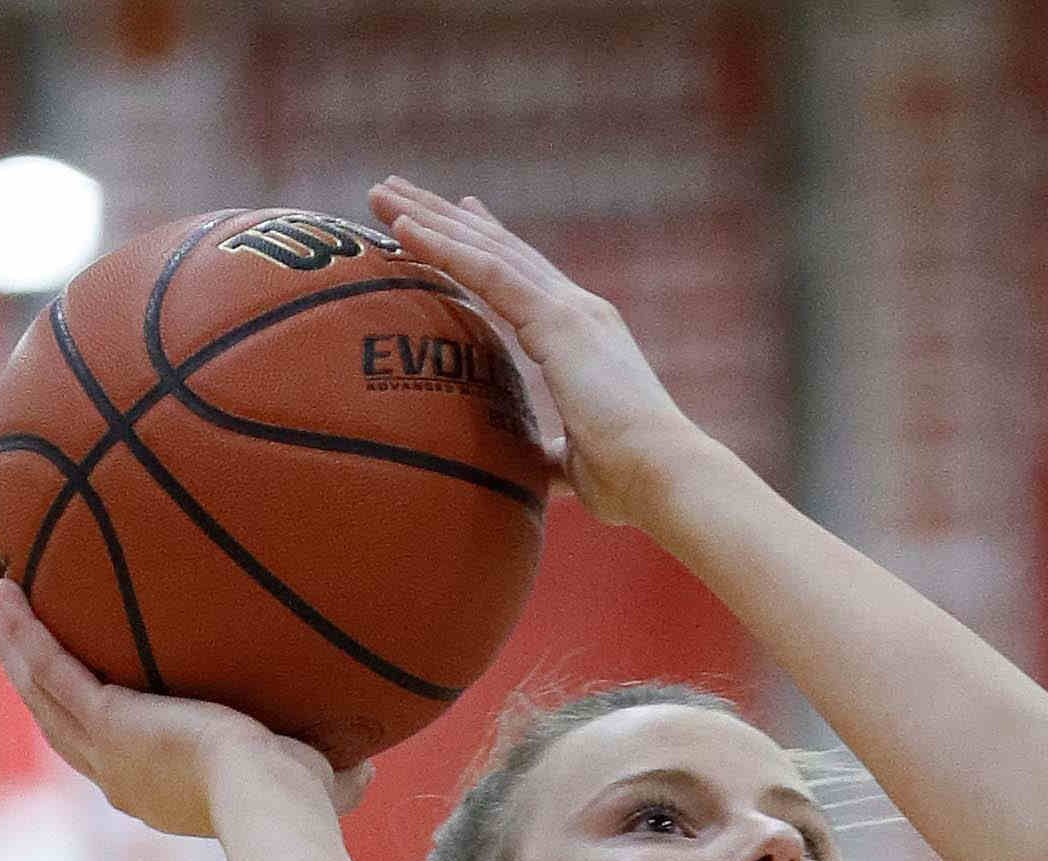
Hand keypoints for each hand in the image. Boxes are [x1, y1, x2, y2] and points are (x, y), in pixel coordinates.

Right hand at [0, 584, 362, 827]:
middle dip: (32, 677)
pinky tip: (5, 593)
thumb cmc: (302, 809)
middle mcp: (122, 778)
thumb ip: (335, 773)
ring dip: (14, 647)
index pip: (113, 753)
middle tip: (9, 634)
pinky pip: (52, 668)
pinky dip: (27, 633)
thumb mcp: (317, 786)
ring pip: (43, 692)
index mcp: (159, 792)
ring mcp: (108, 753)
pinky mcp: (106, 722)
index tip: (80, 691)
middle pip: (58, 720)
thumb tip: (370, 767)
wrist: (274, 807)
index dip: (90, 721)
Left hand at [370, 182, 695, 526]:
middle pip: (499, 247)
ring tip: (381, 192)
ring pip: (485, 247)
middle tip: (398, 190)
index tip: (459, 215)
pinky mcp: (558, 320)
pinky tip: (401, 228)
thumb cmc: (630, 482)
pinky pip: (486, 271)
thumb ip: (552, 455)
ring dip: (429, 217)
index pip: (527, 277)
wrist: (666, 477)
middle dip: (447, 216)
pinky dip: (442, 247)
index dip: (488, 243)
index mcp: (585, 337)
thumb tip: (530, 470)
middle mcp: (579, 309)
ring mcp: (570, 309)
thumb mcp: (579, 465)